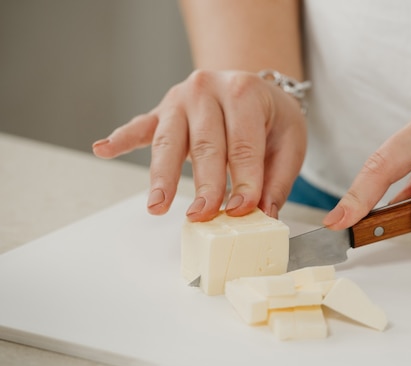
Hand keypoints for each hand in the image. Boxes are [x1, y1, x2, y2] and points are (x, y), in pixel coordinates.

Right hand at [93, 70, 306, 219]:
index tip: (242, 210)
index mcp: (244, 93)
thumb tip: (264, 216)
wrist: (252, 87)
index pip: (243, 144)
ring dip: (162, 175)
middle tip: (201, 214)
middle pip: (204, 143)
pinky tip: (103, 149)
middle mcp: (207, 90)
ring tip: (157, 205)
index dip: (244, 180)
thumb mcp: (289, 141)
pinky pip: (140, 126)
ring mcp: (180, 99)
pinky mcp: (162, 111)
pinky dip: (121, 138)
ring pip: (169, 140)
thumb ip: (277, 180)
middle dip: (204, 183)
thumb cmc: (270, 117)